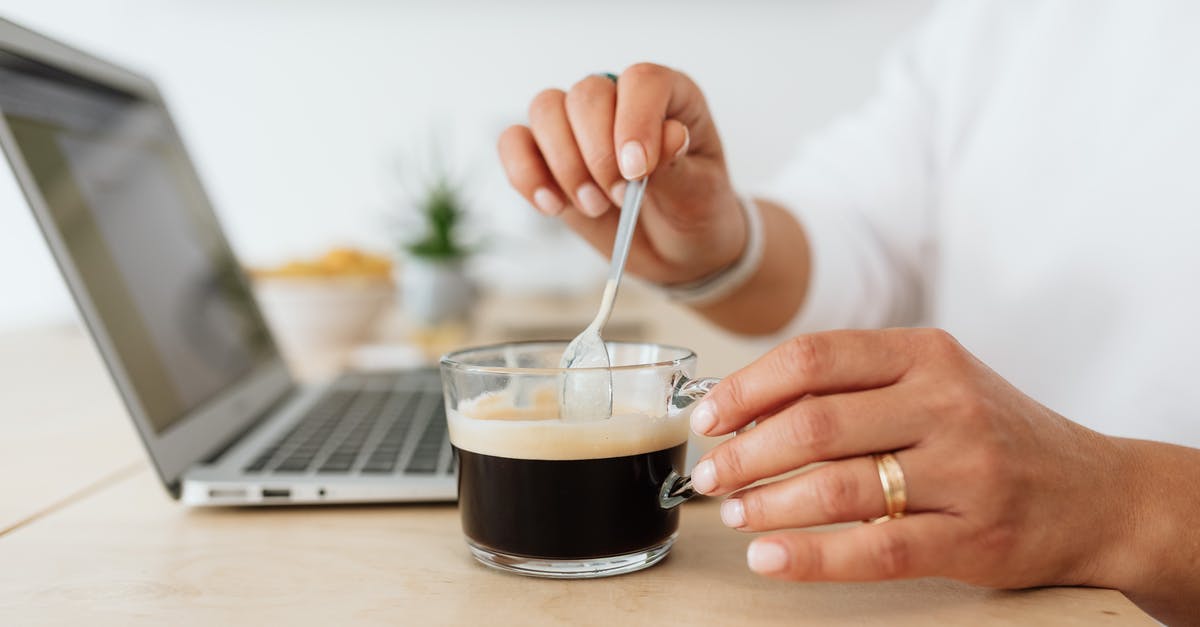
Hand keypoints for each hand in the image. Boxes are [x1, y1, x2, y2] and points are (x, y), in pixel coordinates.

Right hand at [497, 63, 745, 284]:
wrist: (677, 250)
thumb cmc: (695, 211)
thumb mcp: (700, 194)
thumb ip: (679, 165)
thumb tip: (667, 135)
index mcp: (669, 96)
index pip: (641, 81)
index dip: (635, 121)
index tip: (637, 171)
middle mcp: (619, 100)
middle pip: (586, 95)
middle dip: (597, 155)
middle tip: (619, 199)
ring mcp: (579, 125)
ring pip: (545, 110)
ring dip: (564, 166)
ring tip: (594, 206)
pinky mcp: (548, 155)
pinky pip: (515, 143)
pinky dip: (526, 175)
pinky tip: (552, 206)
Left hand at [687, 328, 1130, 589]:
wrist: (1097, 493)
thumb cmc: (994, 433)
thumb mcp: (935, 383)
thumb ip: (855, 385)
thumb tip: (746, 408)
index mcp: (926, 354)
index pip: (813, 358)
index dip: (746, 388)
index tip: (708, 416)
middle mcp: (946, 403)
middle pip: (815, 422)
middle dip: (744, 452)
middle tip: (709, 473)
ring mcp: (964, 471)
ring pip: (839, 486)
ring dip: (768, 503)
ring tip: (732, 512)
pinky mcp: (975, 537)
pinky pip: (877, 550)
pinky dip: (811, 556)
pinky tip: (769, 556)